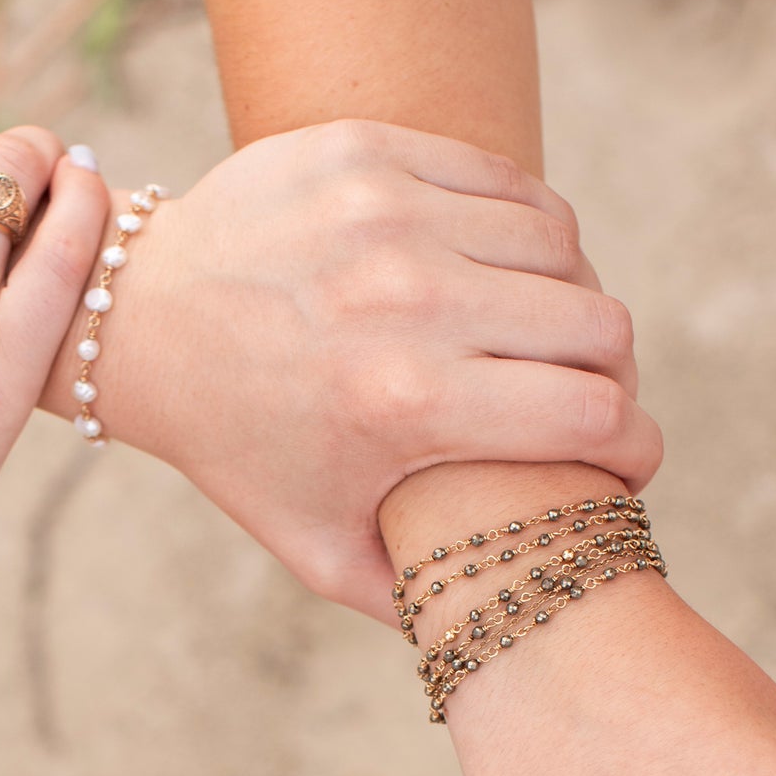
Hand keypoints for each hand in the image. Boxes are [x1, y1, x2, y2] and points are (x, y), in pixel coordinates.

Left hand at [54, 120, 661, 618]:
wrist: (139, 325)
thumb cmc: (239, 446)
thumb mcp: (314, 545)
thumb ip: (414, 595)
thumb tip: (506, 624)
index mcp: (403, 405)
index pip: (594, 414)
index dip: (635, 445)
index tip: (630, 461)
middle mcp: (405, 300)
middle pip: (599, 325)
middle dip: (615, 373)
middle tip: (589, 399)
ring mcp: (388, 214)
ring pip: (562, 245)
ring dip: (569, 297)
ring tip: (542, 338)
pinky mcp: (369, 151)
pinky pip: (506, 183)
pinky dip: (522, 231)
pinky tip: (501, 273)